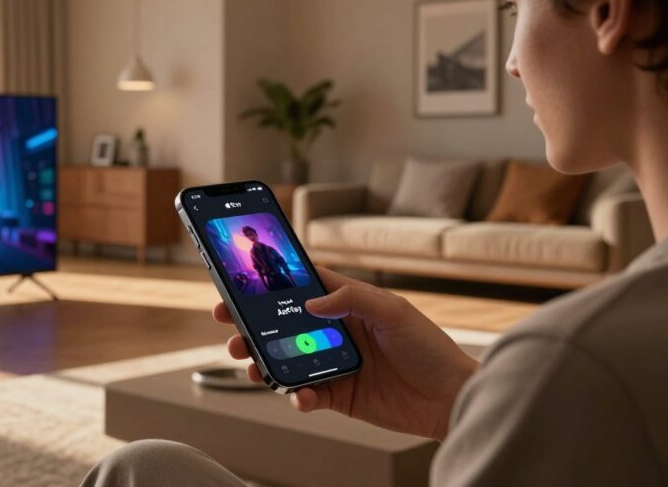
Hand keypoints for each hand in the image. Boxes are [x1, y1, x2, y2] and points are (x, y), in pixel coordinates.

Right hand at [213, 266, 478, 440]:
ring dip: (262, 359)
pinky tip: (299, 395)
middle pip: (283, 323)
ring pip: (286, 358)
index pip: (303, 286)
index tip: (241, 279)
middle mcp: (336, 332)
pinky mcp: (338, 395)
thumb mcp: (394, 311)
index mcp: (348, 304)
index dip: (271, 282)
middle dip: (251, 322)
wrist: (452, 400)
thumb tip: (310, 303)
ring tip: (249, 361)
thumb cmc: (430, 349)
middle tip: (228, 322)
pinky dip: (296, 395)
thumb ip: (352, 300)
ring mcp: (334, 363)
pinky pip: (306, 393)